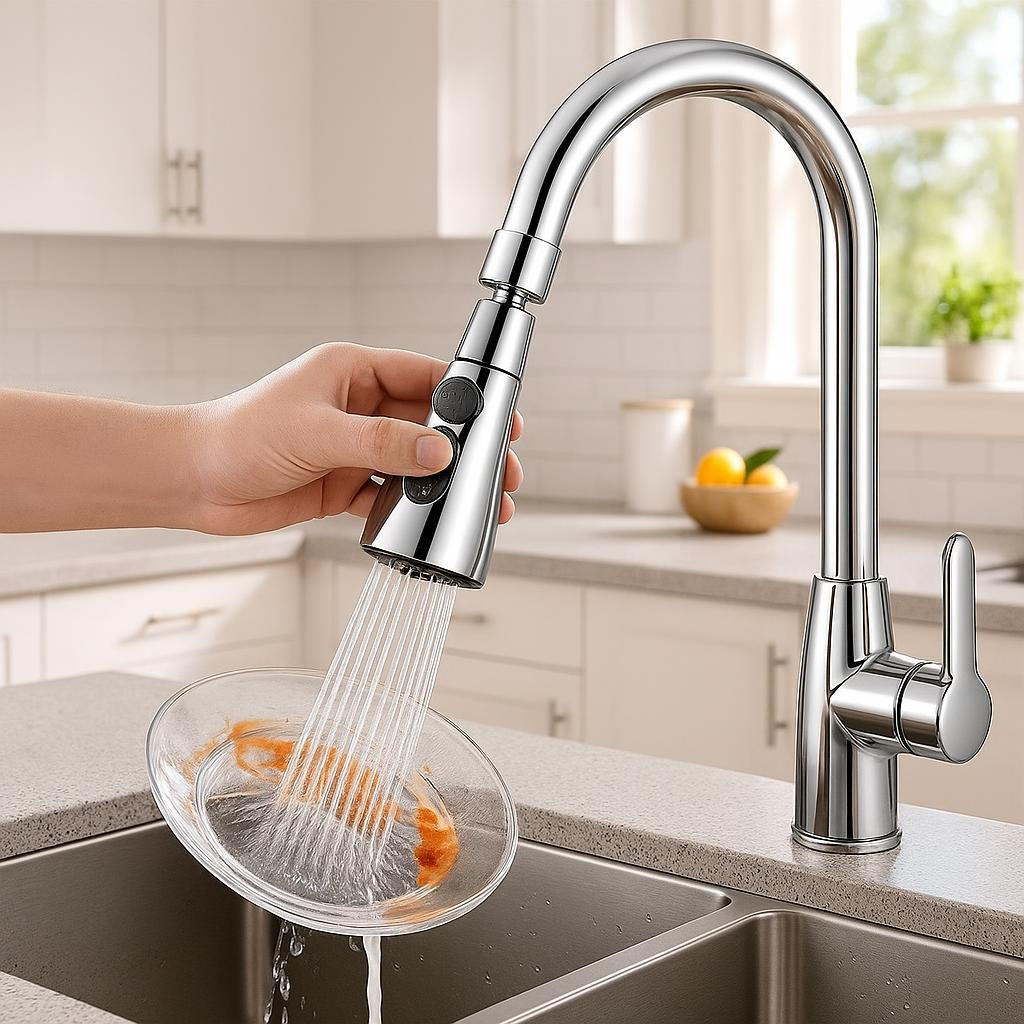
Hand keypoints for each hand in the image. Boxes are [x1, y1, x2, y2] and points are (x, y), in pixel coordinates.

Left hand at [190, 343, 523, 534]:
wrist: (193, 481)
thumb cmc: (239, 435)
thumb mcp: (319, 433)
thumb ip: (383, 444)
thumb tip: (440, 454)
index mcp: (353, 372)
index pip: (426, 376)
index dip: (467, 397)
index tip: (500, 419)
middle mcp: (358, 407)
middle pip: (430, 424)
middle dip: (467, 449)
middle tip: (501, 471)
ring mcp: (353, 448)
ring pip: (415, 463)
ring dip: (445, 483)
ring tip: (480, 504)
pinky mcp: (343, 484)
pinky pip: (390, 495)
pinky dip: (412, 509)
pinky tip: (433, 522)